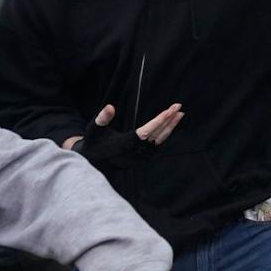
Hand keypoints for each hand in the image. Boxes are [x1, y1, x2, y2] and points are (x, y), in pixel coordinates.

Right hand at [66, 103, 182, 169]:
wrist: (92, 163)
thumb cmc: (93, 142)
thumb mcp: (93, 129)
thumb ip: (102, 118)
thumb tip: (110, 107)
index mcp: (124, 144)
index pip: (146, 132)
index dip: (159, 121)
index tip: (170, 111)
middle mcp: (134, 153)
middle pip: (156, 135)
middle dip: (168, 120)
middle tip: (178, 106)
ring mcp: (139, 158)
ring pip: (159, 142)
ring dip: (170, 128)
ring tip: (179, 114)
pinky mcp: (141, 160)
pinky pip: (157, 147)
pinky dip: (165, 136)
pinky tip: (170, 125)